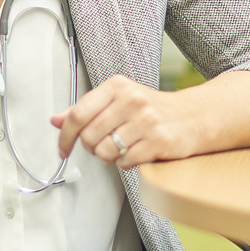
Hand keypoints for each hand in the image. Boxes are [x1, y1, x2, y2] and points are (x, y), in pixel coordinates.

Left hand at [52, 69, 249, 164]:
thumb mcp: (117, 101)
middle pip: (90, 136)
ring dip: (109, 157)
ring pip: (106, 151)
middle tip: (102, 146)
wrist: (194, 116)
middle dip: (91, 148)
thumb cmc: (151, 110)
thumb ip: (85, 110)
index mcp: (117, 86)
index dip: (65, 136)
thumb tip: (55, 120)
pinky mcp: (158, 140)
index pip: (78, 114)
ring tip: (121, 149)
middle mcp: (132, 100)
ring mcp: (146, 120)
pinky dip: (125, 164)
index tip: (62, 149)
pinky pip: (125, 162)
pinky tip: (135, 154)